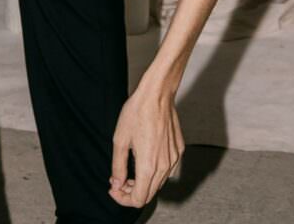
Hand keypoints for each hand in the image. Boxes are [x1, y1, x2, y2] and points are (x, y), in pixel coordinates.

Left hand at [109, 82, 184, 208]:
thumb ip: (118, 167)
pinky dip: (156, 172)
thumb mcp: (120, 140)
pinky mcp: (179, 149)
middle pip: (149, 194)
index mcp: (148, 166)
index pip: (138, 199)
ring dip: (144, 182)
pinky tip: (146, 158)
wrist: (157, 93)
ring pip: (159, 183)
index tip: (115, 188)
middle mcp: (164, 165)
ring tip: (131, 169)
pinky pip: (168, 170)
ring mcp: (174, 158)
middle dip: (132, 192)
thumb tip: (117, 184)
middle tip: (120, 180)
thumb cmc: (138, 112)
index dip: (123, 199)